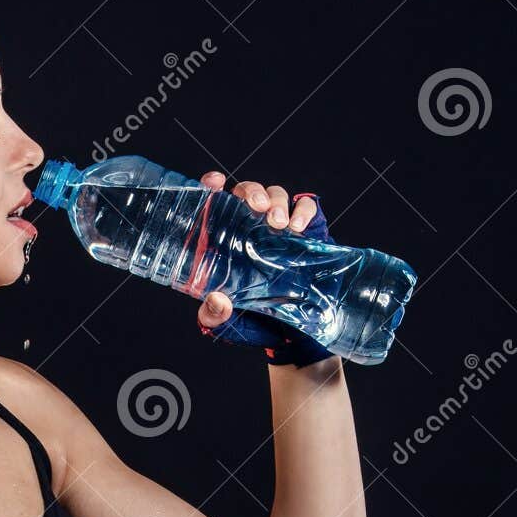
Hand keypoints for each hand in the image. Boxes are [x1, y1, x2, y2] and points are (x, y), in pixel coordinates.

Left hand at [194, 173, 334, 365]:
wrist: (295, 333)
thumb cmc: (255, 322)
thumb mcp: (229, 322)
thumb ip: (214, 316)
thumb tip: (217, 301)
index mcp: (224, 241)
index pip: (213, 203)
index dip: (210, 186)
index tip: (214, 182)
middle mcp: (250, 227)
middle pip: (246, 191)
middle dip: (252, 192)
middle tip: (257, 208)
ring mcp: (278, 227)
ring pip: (275, 194)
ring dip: (276, 202)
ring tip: (279, 225)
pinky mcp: (306, 231)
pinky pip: (305, 207)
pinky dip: (303, 210)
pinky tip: (299, 227)